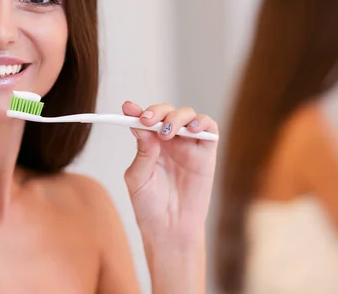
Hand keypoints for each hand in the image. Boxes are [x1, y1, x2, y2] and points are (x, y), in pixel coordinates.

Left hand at [122, 101, 218, 243]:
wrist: (170, 229)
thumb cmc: (150, 206)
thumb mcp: (138, 178)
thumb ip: (142, 152)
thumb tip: (144, 128)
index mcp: (149, 144)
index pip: (145, 120)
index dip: (137, 110)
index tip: (128, 108)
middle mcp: (169, 141)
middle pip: (167, 112)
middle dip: (157, 111)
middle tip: (148, 120)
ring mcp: (188, 145)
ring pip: (187, 115)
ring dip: (176, 117)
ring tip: (166, 132)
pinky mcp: (206, 153)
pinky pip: (209, 128)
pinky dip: (201, 122)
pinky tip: (190, 129)